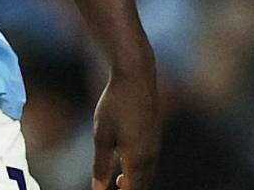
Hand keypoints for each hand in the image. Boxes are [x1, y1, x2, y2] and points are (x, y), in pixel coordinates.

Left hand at [90, 65, 159, 189]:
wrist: (136, 75)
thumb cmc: (115, 103)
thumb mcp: (102, 136)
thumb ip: (101, 166)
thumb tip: (98, 189)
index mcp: (137, 158)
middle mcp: (151, 154)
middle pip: (142, 185)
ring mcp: (155, 144)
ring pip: (147, 174)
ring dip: (134, 182)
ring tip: (117, 183)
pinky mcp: (155, 135)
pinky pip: (150, 162)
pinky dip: (139, 170)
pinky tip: (125, 164)